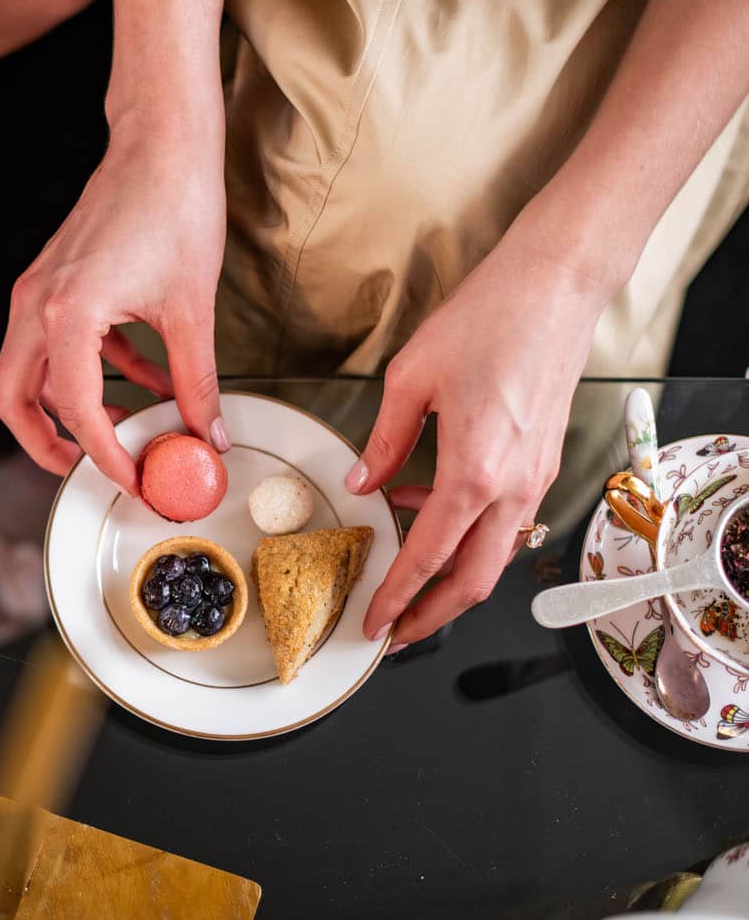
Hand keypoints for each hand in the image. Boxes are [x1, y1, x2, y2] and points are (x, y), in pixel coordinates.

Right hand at [0, 128, 228, 493]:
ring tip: (128, 429)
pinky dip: (94, 372)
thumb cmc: (172, 204)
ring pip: (30, 373)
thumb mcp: (192, 309)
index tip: (132, 479)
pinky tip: (146, 380)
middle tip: (89, 471)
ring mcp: (39, 291)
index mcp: (66, 313)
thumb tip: (208, 432)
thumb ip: (197, 381)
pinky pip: (58, 345)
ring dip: (72, 408)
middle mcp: (37, 304)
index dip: (104, 455)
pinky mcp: (53, 281)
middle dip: (46, 444)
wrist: (162, 142)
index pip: (74, 409)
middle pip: (14, 398)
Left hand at [348, 235, 612, 646]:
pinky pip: (504, 521)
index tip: (373, 625)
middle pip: (474, 580)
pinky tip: (426, 506)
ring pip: (494, 556)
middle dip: (431, 616)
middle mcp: (513, 486)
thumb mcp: (411, 379)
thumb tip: (362, 483)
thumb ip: (383, 442)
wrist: (556, 288)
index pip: (429, 557)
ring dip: (450, 575)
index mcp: (475, 472)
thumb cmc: (488, 320)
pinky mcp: (542, 463)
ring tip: (402, 570)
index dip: (397, 597)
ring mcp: (535, 478)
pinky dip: (467, 532)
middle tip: (394, 631)